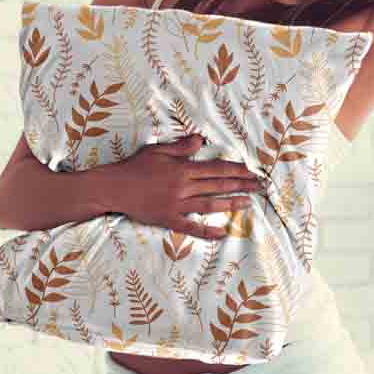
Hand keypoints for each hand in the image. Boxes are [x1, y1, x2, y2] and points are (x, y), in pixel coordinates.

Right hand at [113, 134, 266, 240]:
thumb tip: (201, 140)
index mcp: (183, 168)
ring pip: (210, 205)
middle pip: (218, 185)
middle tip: (260, 187)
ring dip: (230, 204)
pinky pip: (191, 227)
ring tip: (247, 203)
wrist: (113, 187)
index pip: (217, 168)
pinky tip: (222, 233)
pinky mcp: (168, 219)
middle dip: (241, 185)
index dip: (237, 170)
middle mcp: (183, 187)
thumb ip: (182, 147)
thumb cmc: (134, 167)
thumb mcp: (158, 150)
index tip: (252, 171)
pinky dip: (207, 231)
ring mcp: (177, 204)